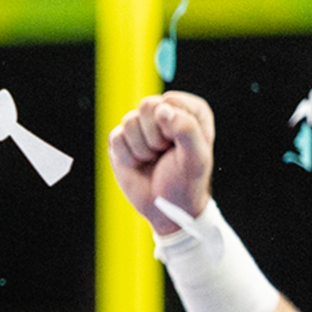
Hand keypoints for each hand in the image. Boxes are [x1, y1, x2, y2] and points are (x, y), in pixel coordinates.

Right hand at [106, 91, 216, 235]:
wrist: (165, 209)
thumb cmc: (186, 182)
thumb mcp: (195, 158)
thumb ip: (186, 128)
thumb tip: (162, 110)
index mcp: (189, 113)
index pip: (172, 101)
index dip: (171, 124)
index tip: (178, 144)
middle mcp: (164, 115)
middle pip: (147, 105)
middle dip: (154, 135)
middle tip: (163, 152)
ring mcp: (141, 127)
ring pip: (129, 121)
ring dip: (141, 149)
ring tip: (152, 159)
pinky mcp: (122, 140)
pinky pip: (116, 137)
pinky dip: (126, 156)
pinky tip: (137, 164)